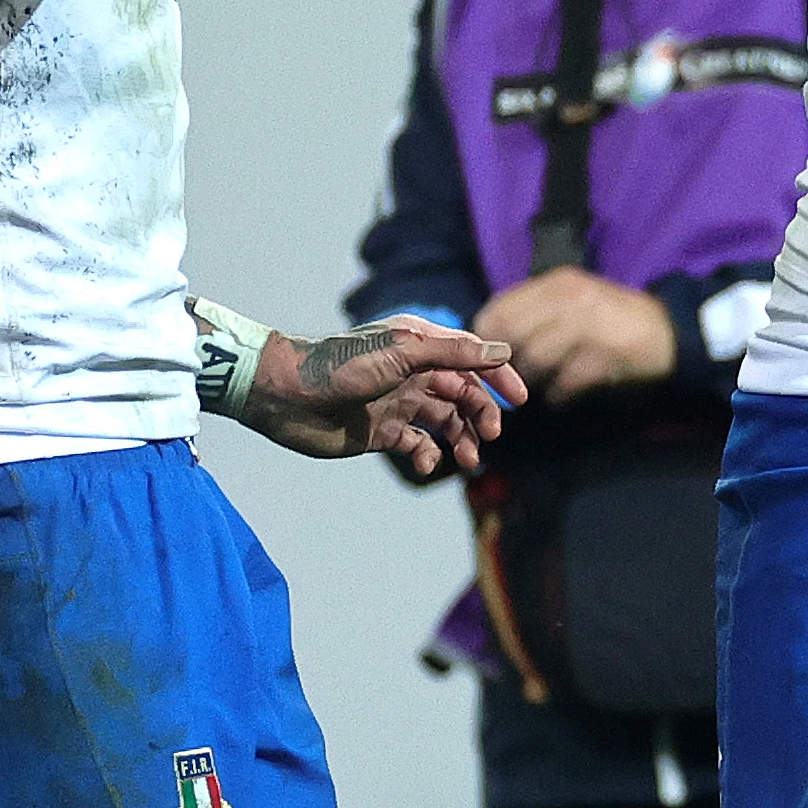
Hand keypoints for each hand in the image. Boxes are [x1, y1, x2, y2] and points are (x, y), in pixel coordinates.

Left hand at [244, 316, 521, 479]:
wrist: (286, 397)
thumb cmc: (340, 367)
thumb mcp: (402, 353)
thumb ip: (453, 353)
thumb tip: (501, 351)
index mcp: (418, 346)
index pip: (471, 357)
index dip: (498, 376)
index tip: (520, 400)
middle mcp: (412, 372)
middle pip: (462, 393)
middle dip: (481, 415)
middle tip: (490, 436)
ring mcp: (398, 403)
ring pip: (445, 422)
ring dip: (461, 439)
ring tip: (469, 460)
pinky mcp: (381, 432)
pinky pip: (418, 444)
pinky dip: (428, 454)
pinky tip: (426, 461)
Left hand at [471, 267, 676, 403]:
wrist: (669, 332)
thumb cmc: (613, 320)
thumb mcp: (574, 302)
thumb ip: (537, 313)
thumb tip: (492, 341)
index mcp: (556, 284)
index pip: (500, 308)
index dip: (486, 338)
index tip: (488, 360)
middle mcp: (570, 298)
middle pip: (512, 333)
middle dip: (504, 364)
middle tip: (507, 382)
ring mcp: (589, 324)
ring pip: (535, 357)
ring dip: (531, 381)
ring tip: (537, 389)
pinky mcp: (606, 353)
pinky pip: (565, 381)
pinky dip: (559, 395)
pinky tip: (562, 397)